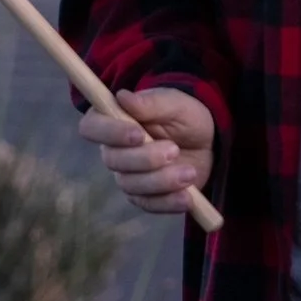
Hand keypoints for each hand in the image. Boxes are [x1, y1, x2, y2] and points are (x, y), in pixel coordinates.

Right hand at [79, 87, 214, 214]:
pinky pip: (149, 204)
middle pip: (114, 161)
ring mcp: (128, 176)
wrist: (208, 140)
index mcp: (115, 120)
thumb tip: (122, 96)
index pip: (92, 127)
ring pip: (132, 185)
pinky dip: (168, 202)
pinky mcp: (144, 196)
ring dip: (162, 181)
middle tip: (174, 150)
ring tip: (189, 173)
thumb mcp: (175, 103)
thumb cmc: (184, 116)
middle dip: (145, 159)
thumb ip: (150, 103)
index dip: (109, 133)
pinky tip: (187, 197)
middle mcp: (115, 150)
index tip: (138, 134)